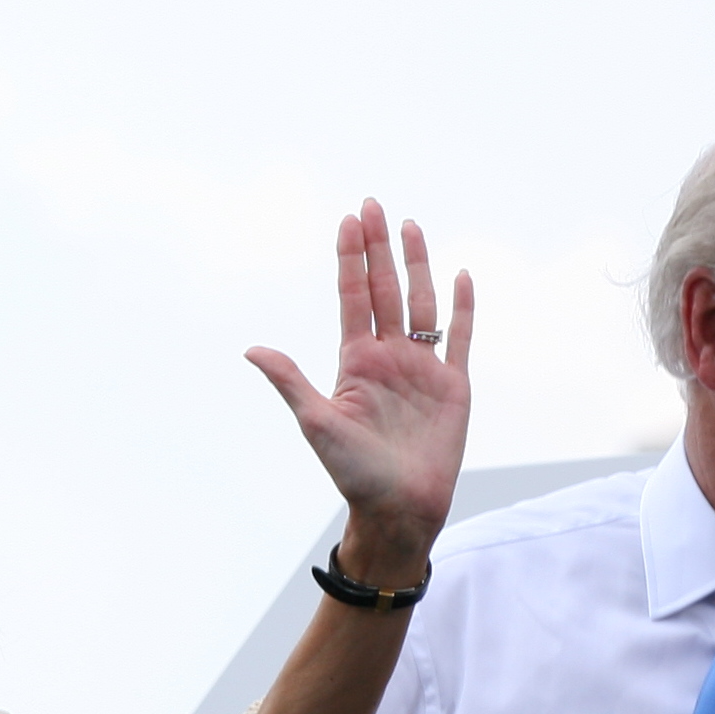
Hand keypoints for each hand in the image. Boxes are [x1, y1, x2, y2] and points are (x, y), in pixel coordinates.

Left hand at [245, 199, 473, 571]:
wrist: (399, 508)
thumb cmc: (354, 473)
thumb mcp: (317, 423)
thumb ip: (291, 381)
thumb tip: (252, 348)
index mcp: (355, 362)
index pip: (352, 298)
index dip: (351, 259)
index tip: (349, 221)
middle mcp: (388, 357)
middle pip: (383, 290)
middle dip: (379, 248)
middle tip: (374, 204)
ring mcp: (422, 369)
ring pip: (421, 304)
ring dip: (417, 265)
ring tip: (411, 226)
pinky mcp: (453, 385)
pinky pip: (459, 338)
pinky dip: (462, 308)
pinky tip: (459, 276)